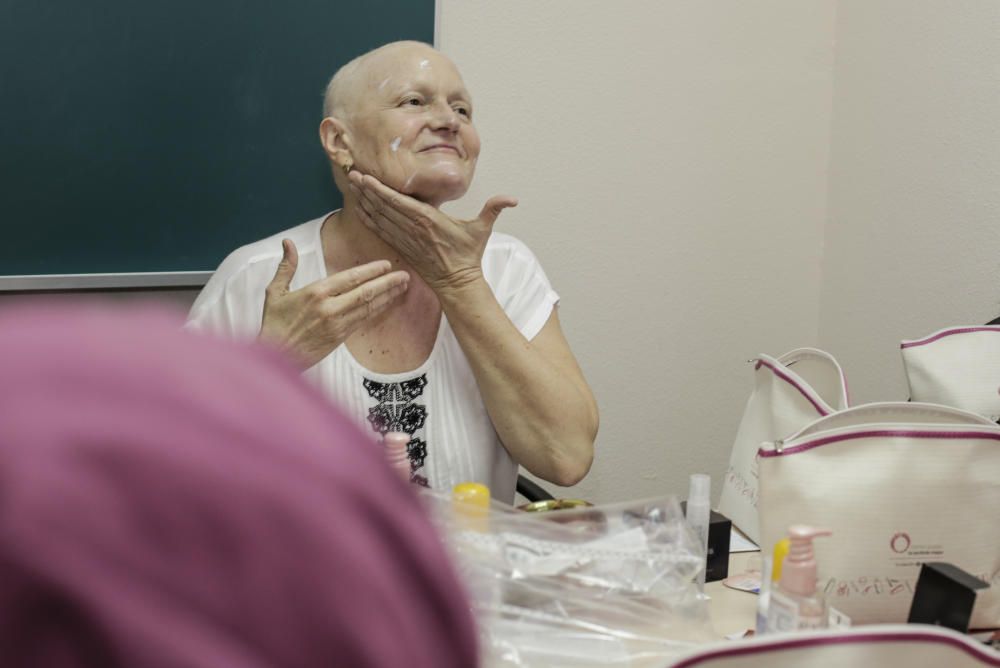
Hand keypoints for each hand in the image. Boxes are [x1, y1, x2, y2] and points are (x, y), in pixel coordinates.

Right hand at [259, 239, 409, 367]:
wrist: (275, 357)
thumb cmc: (273, 324)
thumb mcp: (275, 292)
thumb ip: (287, 266)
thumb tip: (288, 242)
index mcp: (315, 293)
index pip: (350, 278)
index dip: (370, 271)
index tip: (386, 265)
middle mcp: (330, 308)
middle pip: (365, 292)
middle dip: (387, 283)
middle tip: (405, 276)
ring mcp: (337, 324)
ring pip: (368, 307)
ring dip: (387, 296)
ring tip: (402, 288)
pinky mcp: (340, 338)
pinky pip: (363, 321)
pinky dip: (377, 311)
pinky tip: (387, 304)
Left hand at [347, 171, 516, 292]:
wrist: (458, 284)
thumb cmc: (468, 256)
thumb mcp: (482, 230)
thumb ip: (494, 209)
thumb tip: (513, 198)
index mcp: (428, 220)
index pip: (398, 201)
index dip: (380, 189)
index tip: (366, 177)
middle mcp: (413, 229)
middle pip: (383, 206)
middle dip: (366, 191)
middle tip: (351, 175)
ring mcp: (406, 240)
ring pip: (379, 218)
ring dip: (364, 202)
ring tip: (352, 188)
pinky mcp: (402, 249)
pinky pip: (381, 232)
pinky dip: (369, 220)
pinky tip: (359, 211)